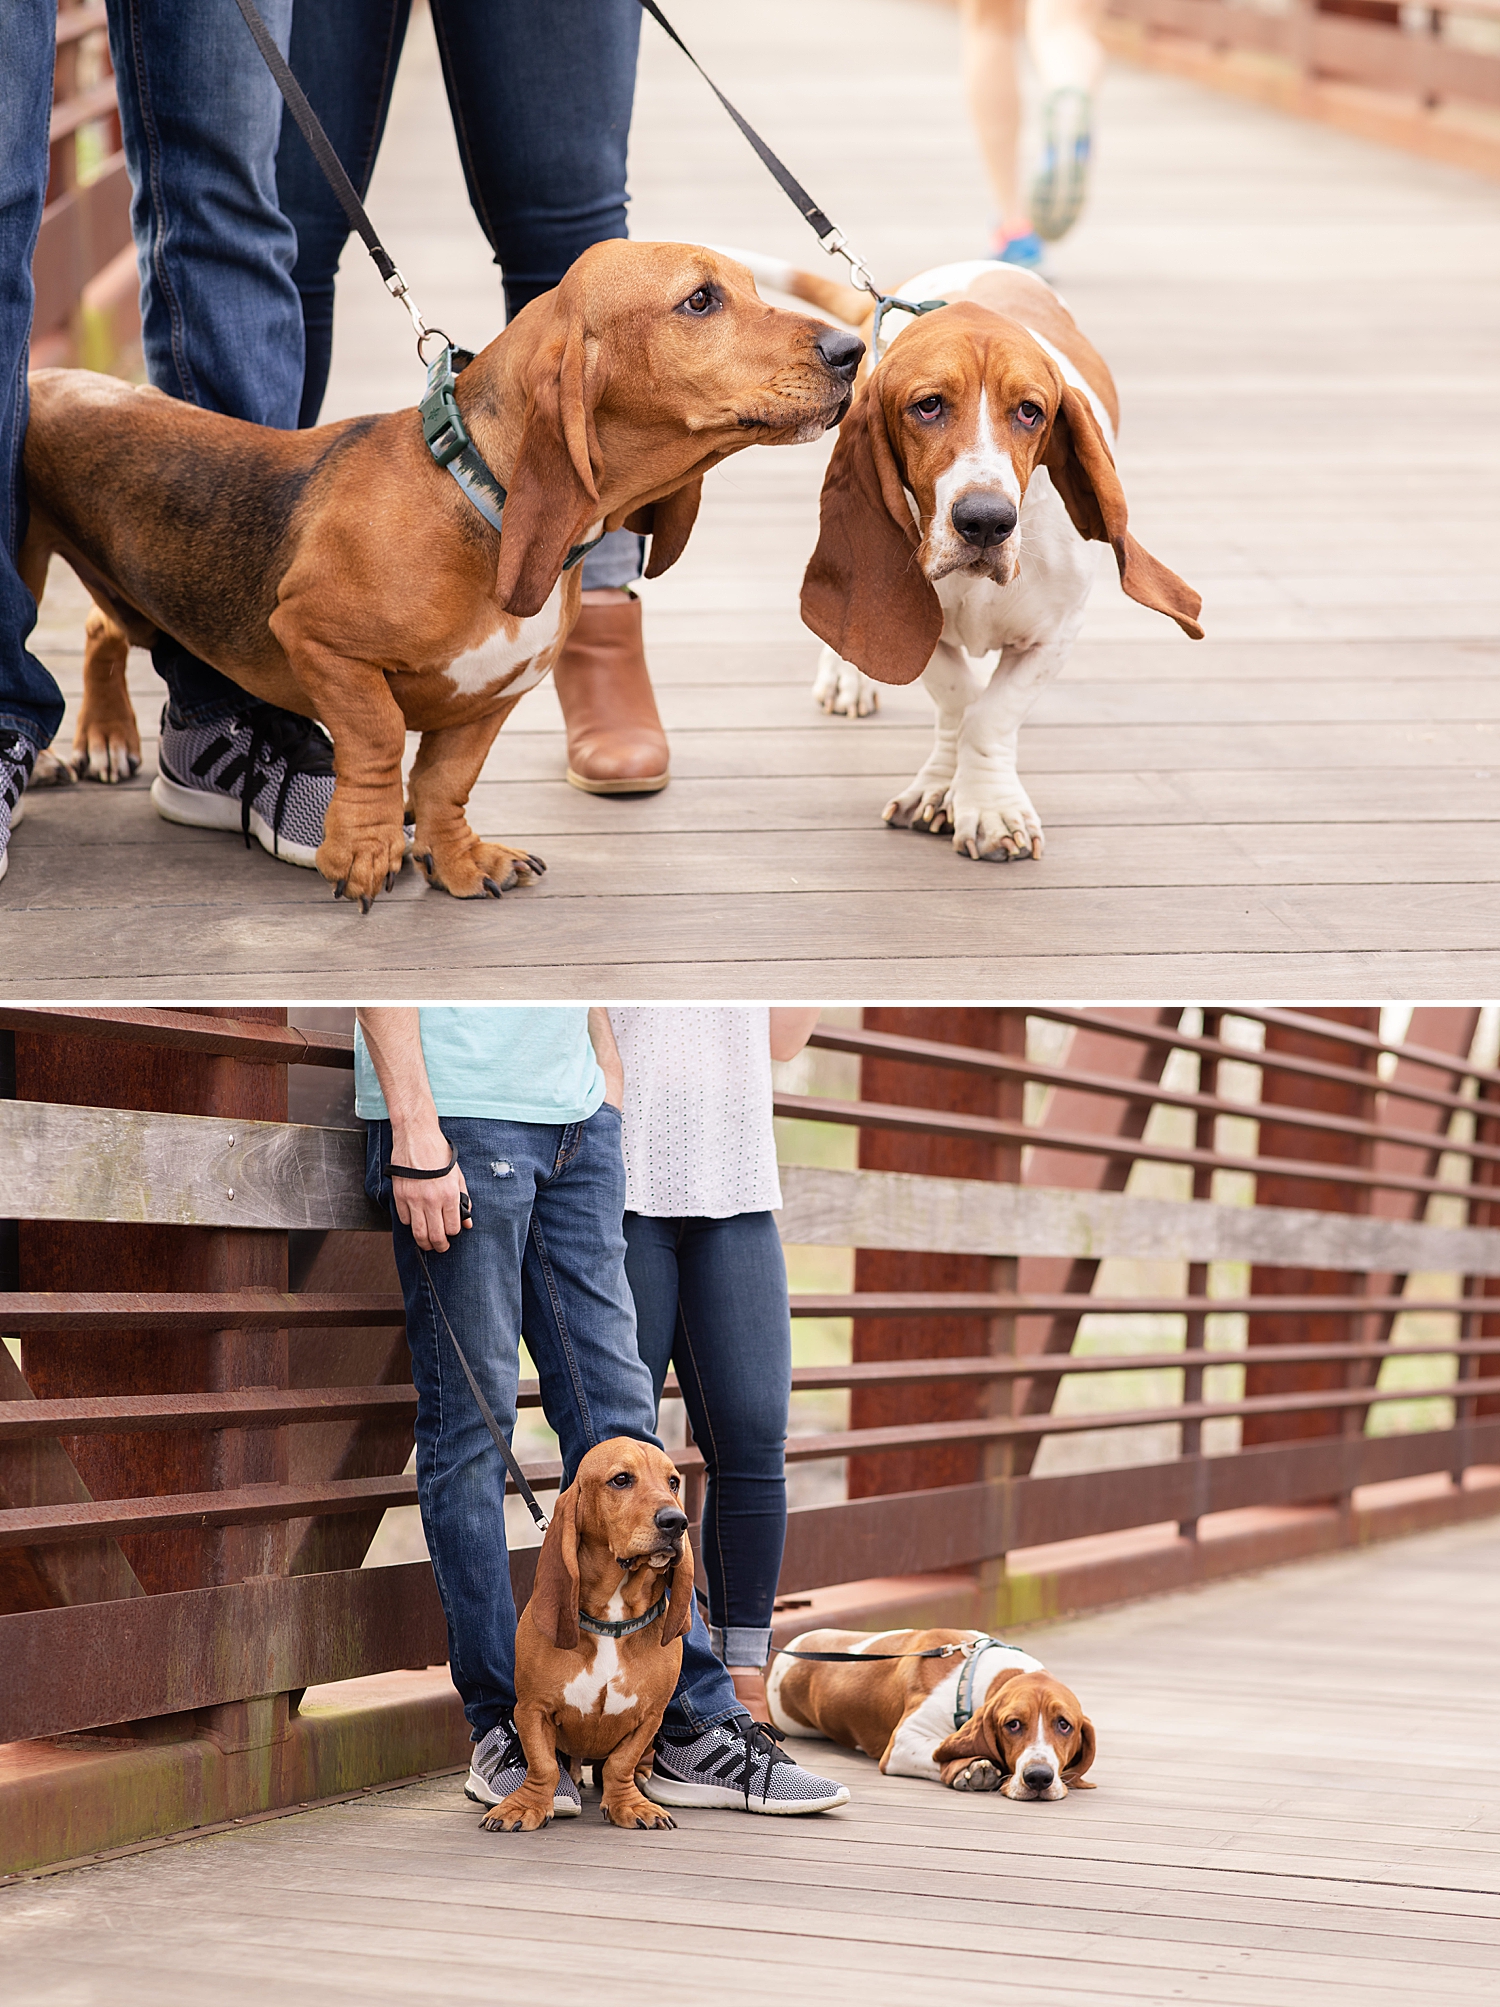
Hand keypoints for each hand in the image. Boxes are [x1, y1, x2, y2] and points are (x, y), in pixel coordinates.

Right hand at [390, 1128, 470, 1251]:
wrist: (416, 1136)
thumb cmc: (438, 1153)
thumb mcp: (458, 1175)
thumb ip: (463, 1199)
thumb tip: (467, 1220)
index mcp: (449, 1195)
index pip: (453, 1228)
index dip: (454, 1233)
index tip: (452, 1232)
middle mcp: (431, 1200)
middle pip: (436, 1236)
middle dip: (440, 1246)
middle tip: (441, 1247)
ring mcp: (413, 1200)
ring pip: (418, 1233)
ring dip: (424, 1242)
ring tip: (428, 1243)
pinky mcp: (399, 1196)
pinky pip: (404, 1220)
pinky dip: (410, 1224)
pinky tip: (416, 1220)